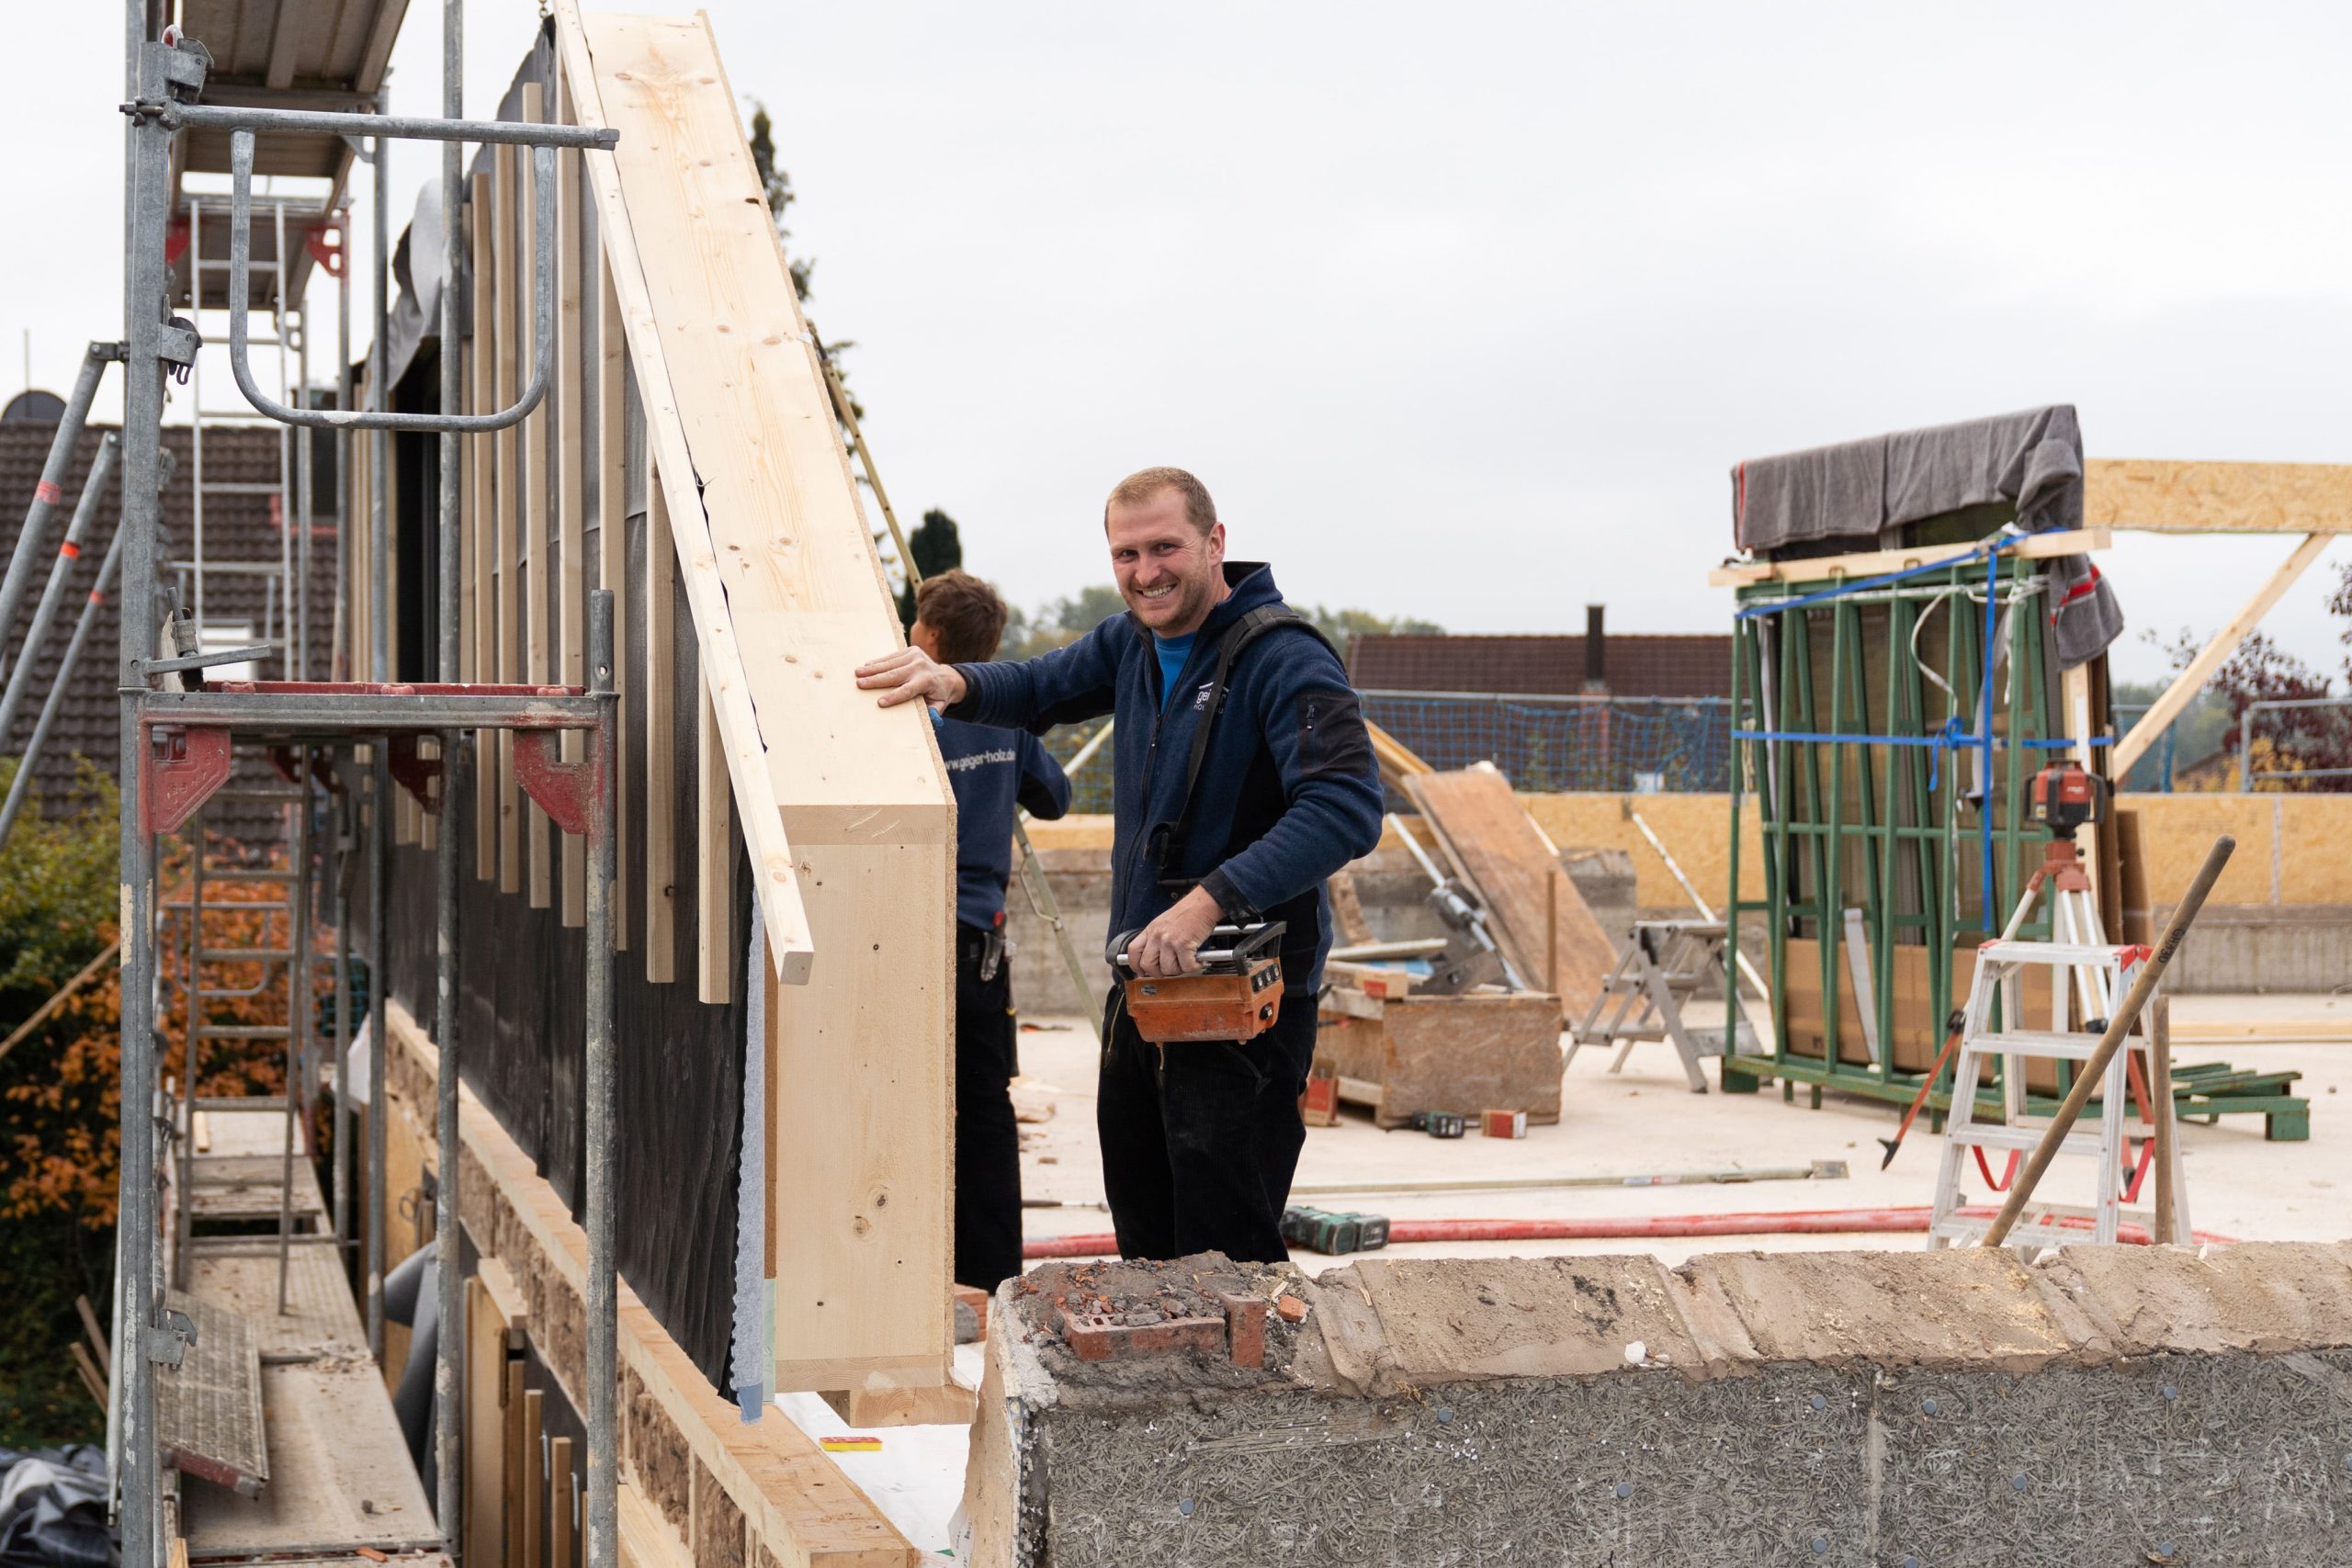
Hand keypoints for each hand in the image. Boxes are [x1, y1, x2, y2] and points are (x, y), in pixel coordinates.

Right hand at [853, 646, 967, 709]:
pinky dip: (878, 662)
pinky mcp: (911, 650)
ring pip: (890, 664)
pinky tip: (867, 666)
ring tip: (858, 673)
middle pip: (895, 675)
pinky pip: (891, 657)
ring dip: (872, 669)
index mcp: (928, 681)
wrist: (946, 677)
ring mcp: (916, 656)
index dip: (893, 697)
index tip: (879, 703)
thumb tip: (927, 719)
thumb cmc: (938, 695)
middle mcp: (921, 666)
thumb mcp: (939, 706)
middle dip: (876, 680)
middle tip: (859, 684)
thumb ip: (933, 712)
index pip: (907, 690)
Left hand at [1124, 887, 1223, 976]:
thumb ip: (1157, 937)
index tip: (1141, 972)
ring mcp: (1169, 941)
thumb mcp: (1164, 922)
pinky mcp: (1183, 945)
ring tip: (1187, 961)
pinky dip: (1194, 966)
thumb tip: (1156, 956)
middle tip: (1169, 970)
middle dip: (1158, 973)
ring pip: (1167, 969)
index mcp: (1151, 929)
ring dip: (1179, 970)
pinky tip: (1197, 960)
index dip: (1135, 965)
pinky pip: (1186, 966)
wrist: (1203, 904)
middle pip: (1147, 964)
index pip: (1133, 950)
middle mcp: (1157, 935)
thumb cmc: (1188, 912)